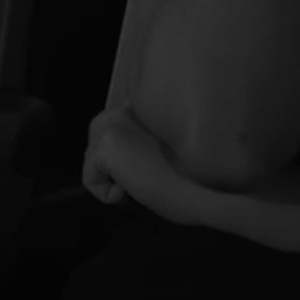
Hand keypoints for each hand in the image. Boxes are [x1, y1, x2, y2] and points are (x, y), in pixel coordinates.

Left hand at [83, 107, 205, 224]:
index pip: (114, 131)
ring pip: (94, 163)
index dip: (128, 156)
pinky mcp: (105, 145)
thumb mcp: (169, 147)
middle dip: (116, 167)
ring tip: (146, 182)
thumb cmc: (199, 177)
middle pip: (97, 145)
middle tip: (150, 177)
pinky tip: (137, 190)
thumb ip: (144, 139)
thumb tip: (125, 156)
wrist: (209, 190)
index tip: (153, 168)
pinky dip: (110, 195)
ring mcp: (112, 124)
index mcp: (139, 104)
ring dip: (115, 179)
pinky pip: (91, 180)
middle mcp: (122, 107)